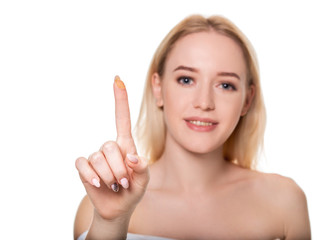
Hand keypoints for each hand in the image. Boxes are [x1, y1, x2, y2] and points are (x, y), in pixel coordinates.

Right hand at [75, 76, 148, 220]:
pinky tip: (98, 183)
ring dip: (109, 175)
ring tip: (115, 185)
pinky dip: (91, 175)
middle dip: (119, 168)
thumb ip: (143, 169)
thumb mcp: (144, 181)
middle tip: (124, 182)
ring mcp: (96, 157)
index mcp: (126, 146)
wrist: (118, 208)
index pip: (122, 119)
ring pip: (98, 157)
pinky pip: (83, 164)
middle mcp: (110, 147)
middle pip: (110, 146)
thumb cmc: (133, 190)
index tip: (118, 80)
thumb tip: (131, 157)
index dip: (120, 100)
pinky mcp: (84, 167)